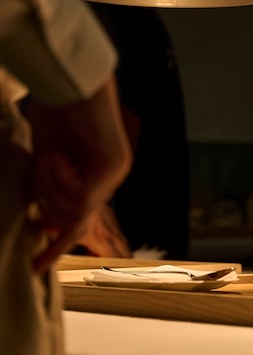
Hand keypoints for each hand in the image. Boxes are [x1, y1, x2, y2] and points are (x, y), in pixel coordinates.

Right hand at [27, 77, 131, 272]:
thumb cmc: (55, 116)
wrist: (67, 84)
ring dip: (49, 188)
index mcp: (95, 178)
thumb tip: (42, 224)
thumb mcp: (45, 162)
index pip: (78, 223)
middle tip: (42, 169)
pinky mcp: (114, 166)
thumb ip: (46, 191)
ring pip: (73, 211)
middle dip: (47, 202)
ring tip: (50, 158)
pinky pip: (80, 196)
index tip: (34, 270)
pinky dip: (58, 179)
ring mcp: (116, 173)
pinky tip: (58, 156)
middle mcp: (111, 178)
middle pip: (72, 222)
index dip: (57, 247)